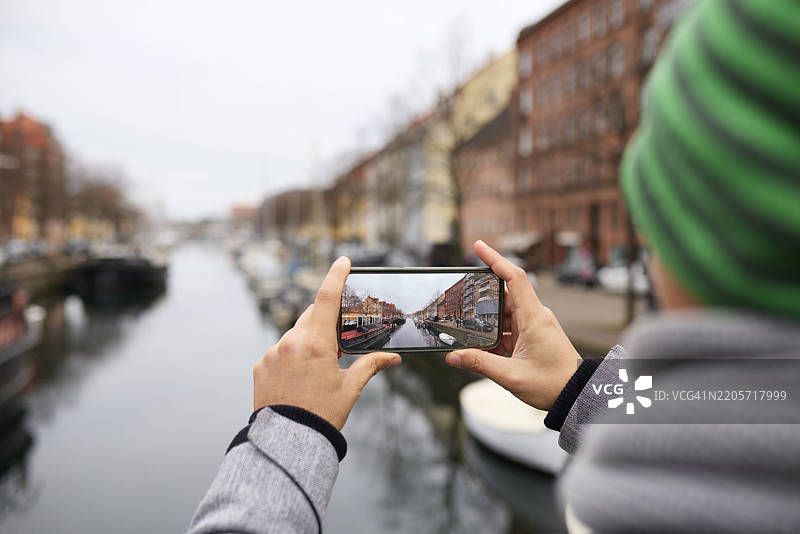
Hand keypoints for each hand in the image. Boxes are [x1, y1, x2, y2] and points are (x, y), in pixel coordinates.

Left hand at [253, 256, 401, 429]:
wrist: (288, 442)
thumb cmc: (322, 415)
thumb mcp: (350, 388)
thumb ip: (371, 365)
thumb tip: (394, 358)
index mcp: (316, 343)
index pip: (326, 297)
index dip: (335, 275)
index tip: (342, 261)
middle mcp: (290, 342)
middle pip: (311, 316)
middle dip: (325, 323)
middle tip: (336, 345)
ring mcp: (272, 353)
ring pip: (294, 335)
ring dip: (307, 343)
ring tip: (316, 373)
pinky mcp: (261, 366)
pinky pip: (279, 352)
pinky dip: (291, 358)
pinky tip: (298, 380)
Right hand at [445, 241, 580, 410]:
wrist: (577, 395)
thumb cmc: (554, 384)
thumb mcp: (512, 376)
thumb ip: (480, 364)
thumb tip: (453, 357)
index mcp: (535, 318)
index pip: (515, 278)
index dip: (496, 259)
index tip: (478, 246)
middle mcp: (535, 317)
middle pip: (503, 296)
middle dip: (481, 297)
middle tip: (460, 298)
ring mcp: (534, 326)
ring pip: (504, 314)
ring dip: (486, 322)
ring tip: (467, 329)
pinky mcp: (533, 337)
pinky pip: (509, 329)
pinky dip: (494, 335)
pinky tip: (482, 347)